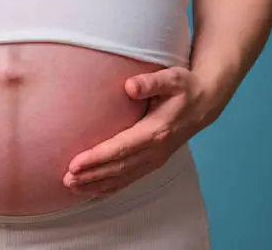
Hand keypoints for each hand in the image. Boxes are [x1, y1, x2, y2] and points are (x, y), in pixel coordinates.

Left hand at [63, 66, 212, 196]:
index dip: (97, 158)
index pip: (120, 149)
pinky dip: (109, 187)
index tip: (75, 164)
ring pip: (122, 177)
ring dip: (96, 184)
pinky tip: (92, 191)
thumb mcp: (172, 79)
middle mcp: (156, 150)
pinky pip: (129, 179)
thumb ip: (150, 82)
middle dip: (91, 175)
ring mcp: (155, 159)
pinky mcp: (153, 162)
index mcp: (156, 131)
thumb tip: (130, 86)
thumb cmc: (184, 88)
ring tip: (71, 187)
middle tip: (66, 180)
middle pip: (118, 168)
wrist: (205, 103)